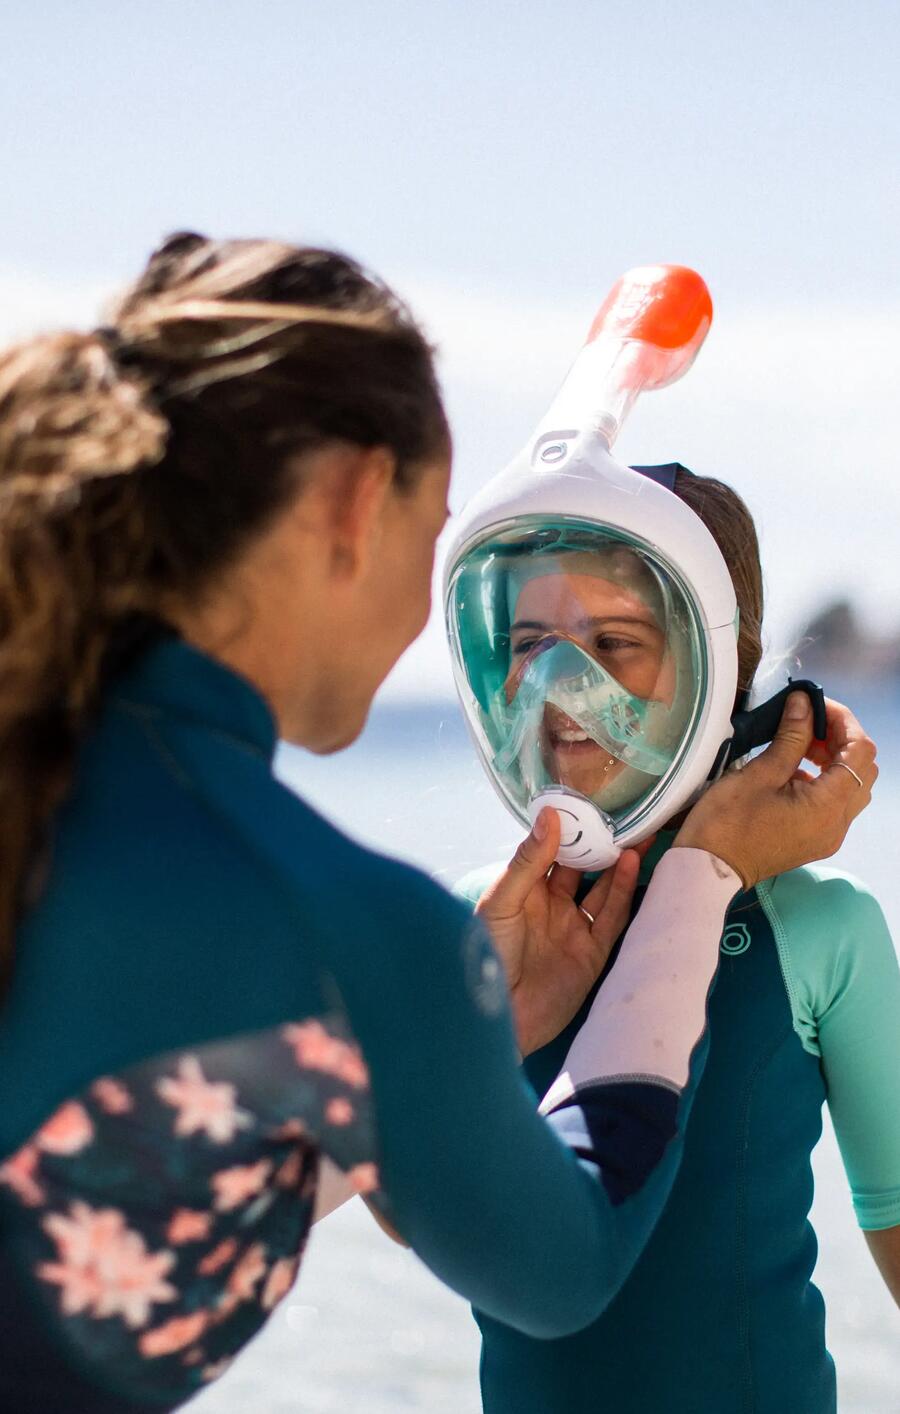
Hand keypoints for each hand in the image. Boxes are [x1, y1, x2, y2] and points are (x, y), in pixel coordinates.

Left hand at [476, 809, 642, 1056]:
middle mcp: (551, 907)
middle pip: (582, 867)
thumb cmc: (488, 954)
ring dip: (618, 863)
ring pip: (603, 889)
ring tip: (637, 834)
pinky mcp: (593, 954)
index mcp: (525, 891)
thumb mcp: (503, 900)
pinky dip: (623, 891)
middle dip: (601, 843)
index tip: (590, 802)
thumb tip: (551, 815)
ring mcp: (573, 930)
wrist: (499, 1018)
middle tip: (624, 815)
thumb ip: (529, 860)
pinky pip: (613, 918)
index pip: (551, 852)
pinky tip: (631, 864)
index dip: (570, 829)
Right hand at [674, 693, 876, 888]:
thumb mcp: (759, 773)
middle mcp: (838, 824)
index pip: (860, 751)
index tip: (815, 705)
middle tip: (808, 723)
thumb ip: (791, 736)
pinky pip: (836, 803)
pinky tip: (795, 771)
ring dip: (835, 759)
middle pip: (863, 769)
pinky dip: (825, 780)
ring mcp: (829, 835)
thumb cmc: (727, 822)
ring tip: (801, 744)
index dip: (844, 721)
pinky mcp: (816, 840)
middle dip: (841, 739)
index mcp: (828, 806)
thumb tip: (805, 702)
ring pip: (852, 787)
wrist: (708, 869)